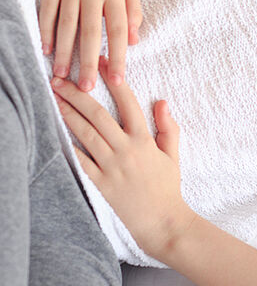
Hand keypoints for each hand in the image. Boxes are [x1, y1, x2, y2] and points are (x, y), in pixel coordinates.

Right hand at [40, 0, 143, 90]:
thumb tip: (134, 40)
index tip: (118, 79)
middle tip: (87, 88)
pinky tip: (46, 50)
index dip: (118, 56)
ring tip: (62, 76)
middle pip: (91, 32)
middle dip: (89, 62)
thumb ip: (133, 10)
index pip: (118, 30)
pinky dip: (47, 31)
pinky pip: (48, 10)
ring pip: (67, 25)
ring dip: (64, 53)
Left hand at [52, 61, 194, 259]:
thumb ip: (168, 127)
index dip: (114, 81)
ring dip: (68, 114)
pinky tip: (55, 131)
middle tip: (60, 79)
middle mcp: (126, 150)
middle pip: (98, 115)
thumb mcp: (173, 154)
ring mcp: (111, 166)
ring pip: (85, 134)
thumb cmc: (168, 187)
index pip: (127, 103)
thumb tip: (161, 102)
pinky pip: (80, 161)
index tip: (101, 65)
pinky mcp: (100, 182)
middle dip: (78, 94)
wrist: (161, 221)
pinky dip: (68, 145)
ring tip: (54, 98)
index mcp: (145, 140)